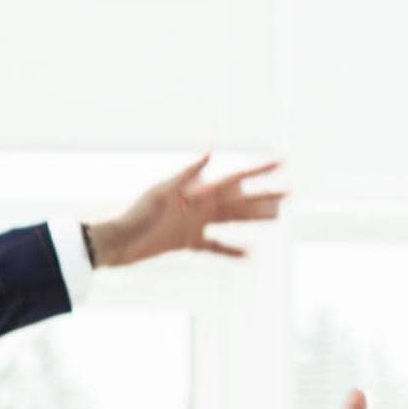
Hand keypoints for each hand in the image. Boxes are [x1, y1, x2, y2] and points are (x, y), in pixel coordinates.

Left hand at [83, 153, 284, 266]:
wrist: (117, 241)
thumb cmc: (136, 213)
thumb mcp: (161, 192)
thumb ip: (187, 173)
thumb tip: (211, 152)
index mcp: (198, 190)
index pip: (235, 178)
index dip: (259, 170)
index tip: (282, 160)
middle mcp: (200, 204)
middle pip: (239, 200)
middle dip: (264, 196)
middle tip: (290, 193)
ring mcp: (195, 223)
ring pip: (232, 220)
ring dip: (254, 219)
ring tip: (278, 218)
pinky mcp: (187, 242)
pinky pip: (214, 247)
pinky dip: (231, 250)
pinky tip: (250, 255)